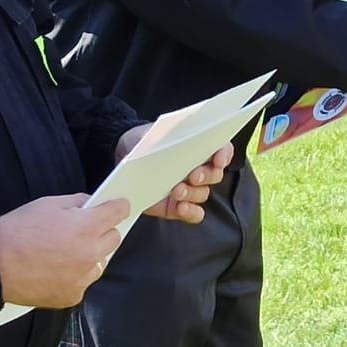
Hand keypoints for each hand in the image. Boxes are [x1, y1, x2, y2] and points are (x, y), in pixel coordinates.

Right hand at [0, 194, 129, 307]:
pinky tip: (57, 270)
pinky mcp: (72, 296)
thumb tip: (92, 205)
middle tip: (85, 230)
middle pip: (114, 239)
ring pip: (100, 263)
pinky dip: (75, 276)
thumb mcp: (49, 203)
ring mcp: (82, 278)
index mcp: (87, 227)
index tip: (118, 207)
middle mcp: (90, 254)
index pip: (118, 213)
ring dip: (91, 256)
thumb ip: (77, 202)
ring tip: (66, 253)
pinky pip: (83, 282)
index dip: (118, 207)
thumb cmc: (19, 230)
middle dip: (103, 232)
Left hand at [115, 125, 234, 223]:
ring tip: (177, 191)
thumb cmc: (141, 142)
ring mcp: (188, 189)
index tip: (217, 159)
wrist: (122, 159)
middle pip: (215, 174)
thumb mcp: (151, 133)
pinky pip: (194, 213)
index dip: (224, 154)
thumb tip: (174, 139)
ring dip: (193, 193)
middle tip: (193, 175)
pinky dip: (190, 212)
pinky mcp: (176, 207)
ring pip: (203, 194)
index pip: (222, 149)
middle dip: (207, 175)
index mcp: (197, 147)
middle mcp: (198, 169)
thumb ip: (165, 135)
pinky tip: (180, 207)